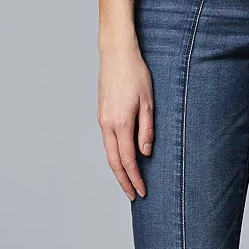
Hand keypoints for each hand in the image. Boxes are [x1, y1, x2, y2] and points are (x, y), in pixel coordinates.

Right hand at [97, 40, 154, 200]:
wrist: (116, 54)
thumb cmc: (135, 73)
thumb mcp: (148, 100)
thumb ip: (146, 129)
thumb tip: (144, 152)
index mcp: (121, 123)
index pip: (128, 160)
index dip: (134, 178)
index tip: (141, 191)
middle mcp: (107, 124)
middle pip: (113, 162)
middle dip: (123, 180)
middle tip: (133, 195)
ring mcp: (102, 119)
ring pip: (108, 152)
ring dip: (117, 169)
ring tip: (128, 180)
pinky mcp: (101, 113)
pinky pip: (106, 140)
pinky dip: (113, 154)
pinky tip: (121, 157)